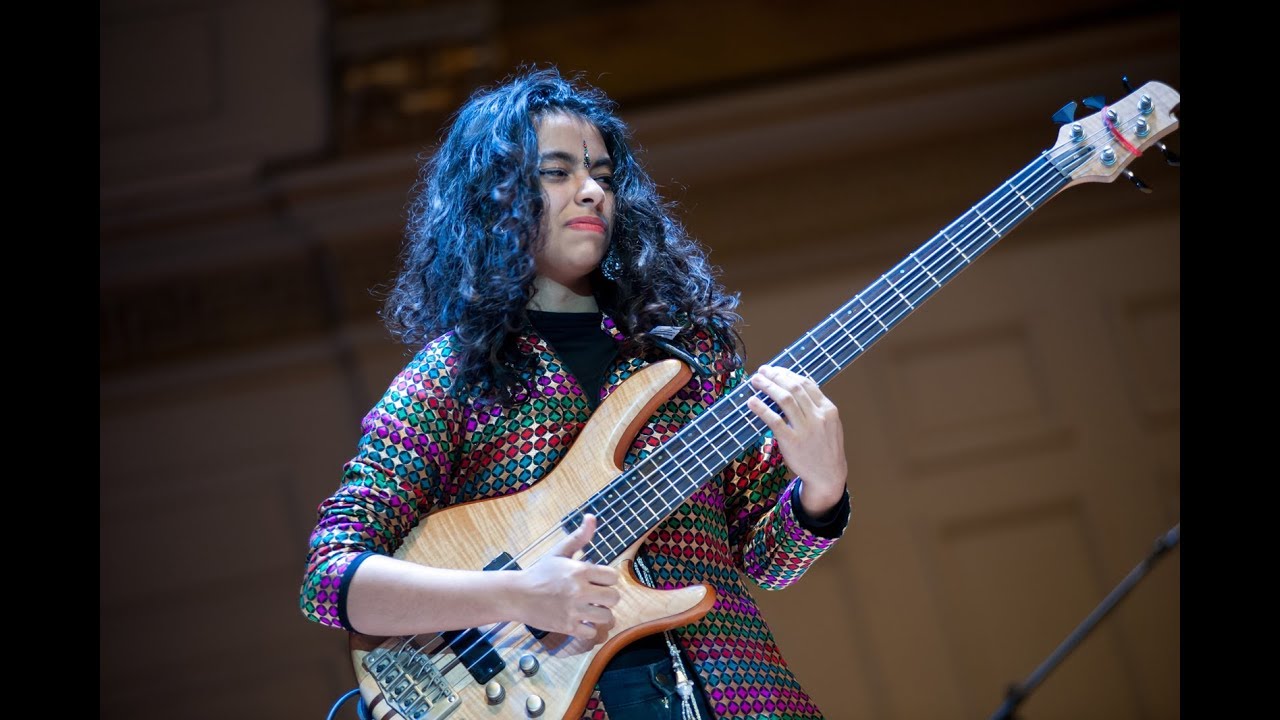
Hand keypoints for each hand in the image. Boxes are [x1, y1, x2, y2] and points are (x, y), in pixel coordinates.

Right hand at [516, 514, 619, 639]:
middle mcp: (579, 591)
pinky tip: (580, 621)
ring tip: (590, 610)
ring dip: (600, 614)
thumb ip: (579, 537)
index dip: (607, 579)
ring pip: (606, 617)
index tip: (598, 581)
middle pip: (614, 598)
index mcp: (580, 570)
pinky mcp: (567, 627)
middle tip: (597, 597)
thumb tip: (591, 517)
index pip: (613, 577)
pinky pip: (591, 632)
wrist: (517, 595)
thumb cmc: (540, 572)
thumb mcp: (559, 552)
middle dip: (607, 598)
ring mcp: (574, 610)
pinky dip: (588, 629)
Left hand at [746, 365, 848, 515]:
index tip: (775, 369)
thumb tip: (797, 385)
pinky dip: (761, 408)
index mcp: (828, 409)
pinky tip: (752, 402)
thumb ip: (816, 405)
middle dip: (775, 376)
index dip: (787, 373)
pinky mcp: (792, 442)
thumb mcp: (829, 424)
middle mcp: (818, 417)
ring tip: (755, 381)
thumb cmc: (825, 447)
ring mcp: (805, 429)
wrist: (828, 475)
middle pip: (793, 388)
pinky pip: (774, 420)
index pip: (805, 383)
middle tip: (761, 371)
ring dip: (767, 386)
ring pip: (784, 399)